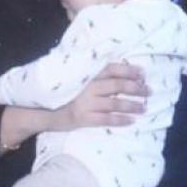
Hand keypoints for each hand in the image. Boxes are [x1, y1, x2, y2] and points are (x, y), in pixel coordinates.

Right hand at [0, 63, 146, 149]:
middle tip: (149, 90)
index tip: (142, 72)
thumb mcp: (69, 76)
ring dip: (132, 105)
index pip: (111, 69)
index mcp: (84, 74)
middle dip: (135, 88)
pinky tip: (132, 121)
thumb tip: (106, 65)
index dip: (128, 70)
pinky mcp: (84, 118)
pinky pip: (107, 120)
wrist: (37, 109)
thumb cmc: (54, 91)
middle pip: (117, 85)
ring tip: (144, 107)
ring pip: (115, 103)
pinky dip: (121, 120)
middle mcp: (87, 87)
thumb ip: (85, 71)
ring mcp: (86, 103)